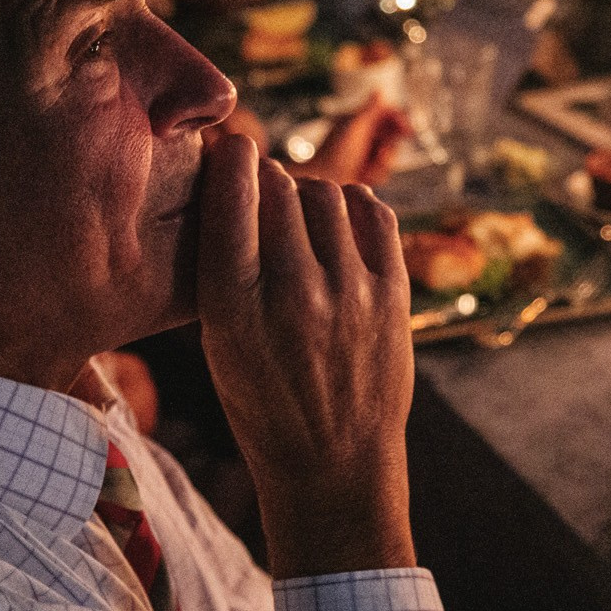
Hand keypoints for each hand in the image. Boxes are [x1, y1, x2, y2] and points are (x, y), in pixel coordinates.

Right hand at [195, 132, 415, 578]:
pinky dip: (352, 205)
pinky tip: (339, 223)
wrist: (333, 463)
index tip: (229, 147)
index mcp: (233, 308)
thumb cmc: (261, 401)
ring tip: (300, 217)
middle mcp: (292, 293)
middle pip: (278, 186)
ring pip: (326, 193)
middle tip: (262, 189)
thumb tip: (232, 182)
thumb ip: (221, 267)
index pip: (229, 197)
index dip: (229, 159)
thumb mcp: (217, 342)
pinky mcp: (393, 296)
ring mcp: (349, 293)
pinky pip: (373, 212)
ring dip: (308, 193)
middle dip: (266, 177)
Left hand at [290, 95, 410, 186]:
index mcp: (360, 120)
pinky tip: (365, 177)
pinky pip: (384, 171)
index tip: (407, 130)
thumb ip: (370, 110)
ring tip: (368, 170)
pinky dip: (377, 174)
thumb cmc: (334, 153)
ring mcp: (366, 153)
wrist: (324, 181)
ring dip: (383, 164)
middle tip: (381, 155)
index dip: (400, 120)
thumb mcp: (354, 128)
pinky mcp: (367, 171)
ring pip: (390, 155)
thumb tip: (380, 90)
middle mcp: (365, 135)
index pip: (388, 114)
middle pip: (393, 136)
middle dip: (390, 148)